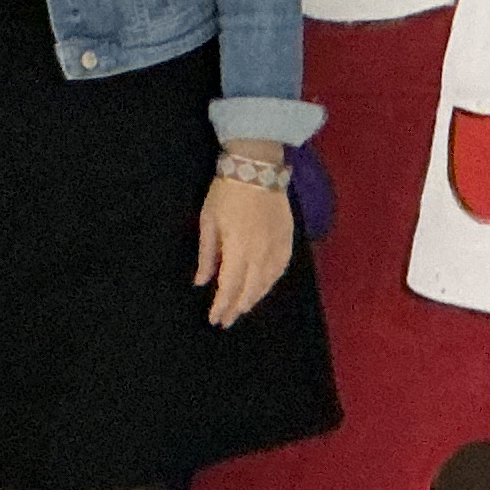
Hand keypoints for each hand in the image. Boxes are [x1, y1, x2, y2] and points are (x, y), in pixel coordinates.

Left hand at [194, 148, 295, 328]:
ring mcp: (277, 247)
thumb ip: (207, 255)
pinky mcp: (288, 239)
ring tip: (243, 308)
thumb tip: (201, 282)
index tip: (215, 319)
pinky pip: (281, 269)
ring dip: (254, 298)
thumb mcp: (208, 222)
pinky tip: (264, 287)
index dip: (222, 306)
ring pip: (267, 283)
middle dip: (237, 308)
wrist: (257, 169)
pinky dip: (271, 282)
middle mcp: (260, 254)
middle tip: (227, 320)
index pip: (230, 288)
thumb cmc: (226, 193)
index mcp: (238, 249)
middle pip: (250, 291)